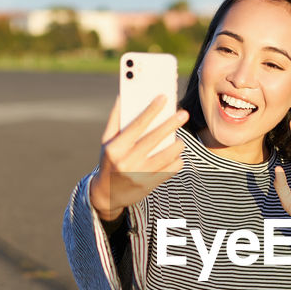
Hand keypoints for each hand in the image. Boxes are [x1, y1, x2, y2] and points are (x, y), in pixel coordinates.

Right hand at [89, 94, 188, 220]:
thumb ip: (115, 119)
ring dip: (177, 145)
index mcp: (115, 148)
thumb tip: (123, 96)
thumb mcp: (107, 141)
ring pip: (166, 156)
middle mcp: (126, 161)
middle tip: (183, 114)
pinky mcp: (149, 185)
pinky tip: (177, 156)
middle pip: (154, 139)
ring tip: (180, 140)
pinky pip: (170, 170)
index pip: (137, 125)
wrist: (107, 194)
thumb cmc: (109, 160)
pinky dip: (177, 161)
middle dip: (171, 124)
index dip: (151, 110)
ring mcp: (138, 175)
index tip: (163, 98)